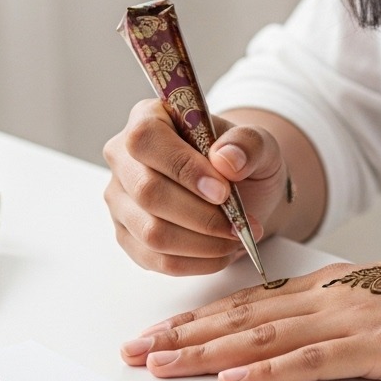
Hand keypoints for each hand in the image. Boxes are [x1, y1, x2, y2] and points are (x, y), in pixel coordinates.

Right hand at [103, 99, 289, 274]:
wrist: (241, 190)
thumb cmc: (241, 160)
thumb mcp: (259, 142)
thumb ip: (248, 144)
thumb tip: (226, 160)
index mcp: (148, 118)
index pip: (147, 140)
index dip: (183, 168)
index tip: (223, 191)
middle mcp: (124, 158)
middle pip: (148, 192)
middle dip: (201, 216)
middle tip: (240, 224)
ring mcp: (120, 199)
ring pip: (151, 232)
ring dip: (203, 244)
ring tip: (236, 238)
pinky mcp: (128, 235)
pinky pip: (155, 259)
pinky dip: (196, 263)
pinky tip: (222, 252)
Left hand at [119, 254, 380, 380]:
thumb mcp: (380, 294)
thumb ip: (336, 308)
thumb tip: (293, 328)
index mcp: (328, 286)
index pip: (248, 303)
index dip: (198, 319)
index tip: (157, 333)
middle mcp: (328, 298)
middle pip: (241, 319)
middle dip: (182, 337)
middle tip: (133, 352)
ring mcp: (351, 321)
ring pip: (262, 339)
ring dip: (207, 353)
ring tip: (161, 365)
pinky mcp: (378, 349)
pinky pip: (313, 362)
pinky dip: (269, 373)